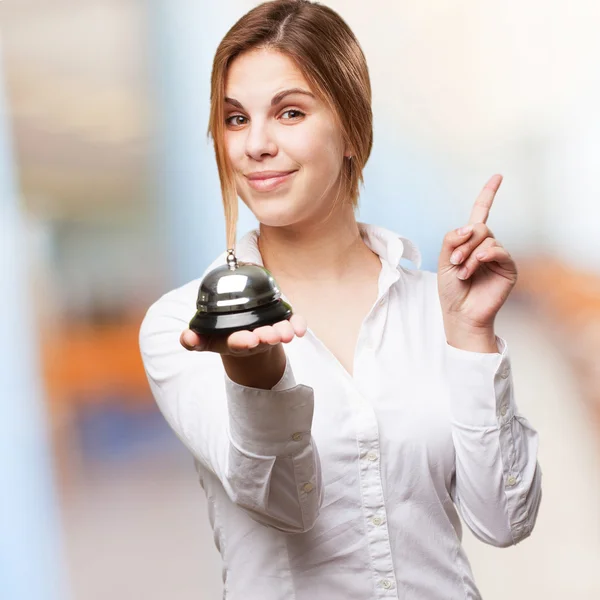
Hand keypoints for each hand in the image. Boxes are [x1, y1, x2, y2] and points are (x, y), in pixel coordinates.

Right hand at [180, 314, 307, 355]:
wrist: (245, 337)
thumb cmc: (223, 335)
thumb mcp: (206, 338)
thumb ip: (194, 339)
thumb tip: (186, 338)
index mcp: (233, 342)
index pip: (237, 343)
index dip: (242, 342)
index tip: (248, 340)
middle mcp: (254, 339)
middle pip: (261, 339)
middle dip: (266, 337)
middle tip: (271, 335)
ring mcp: (269, 331)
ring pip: (278, 333)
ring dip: (283, 332)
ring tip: (287, 333)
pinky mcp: (282, 324)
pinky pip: (293, 324)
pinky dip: (298, 324)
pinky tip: (301, 329)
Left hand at [437, 174, 517, 345]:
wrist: (459, 313)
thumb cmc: (451, 289)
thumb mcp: (443, 260)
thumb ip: (452, 239)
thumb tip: (469, 226)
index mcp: (470, 241)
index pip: (481, 212)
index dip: (488, 194)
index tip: (498, 176)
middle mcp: (486, 245)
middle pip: (480, 226)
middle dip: (463, 242)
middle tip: (454, 261)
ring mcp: (498, 256)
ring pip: (486, 238)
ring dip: (470, 254)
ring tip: (462, 271)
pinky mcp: (508, 268)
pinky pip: (499, 249)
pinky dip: (484, 255)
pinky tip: (475, 266)